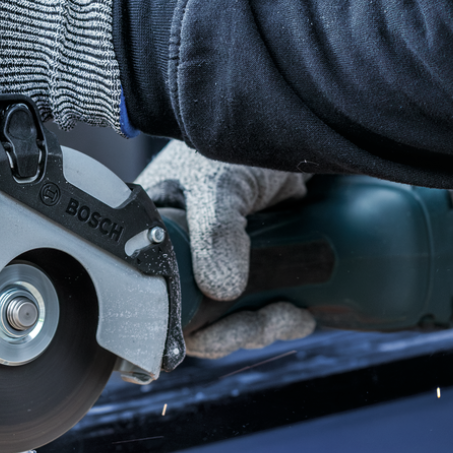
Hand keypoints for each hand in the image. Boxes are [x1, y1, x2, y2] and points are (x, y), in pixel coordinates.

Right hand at [137, 141, 317, 359]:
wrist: (304, 120)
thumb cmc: (241, 137)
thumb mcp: (218, 180)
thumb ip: (215, 230)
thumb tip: (221, 291)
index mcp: (151, 231)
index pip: (148, 295)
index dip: (176, 324)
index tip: (209, 332)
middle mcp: (183, 250)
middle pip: (192, 317)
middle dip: (230, 332)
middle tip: (259, 324)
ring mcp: (223, 258)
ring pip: (230, 318)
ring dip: (259, 328)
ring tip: (288, 315)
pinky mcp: (260, 262)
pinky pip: (262, 307)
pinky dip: (282, 319)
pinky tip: (300, 312)